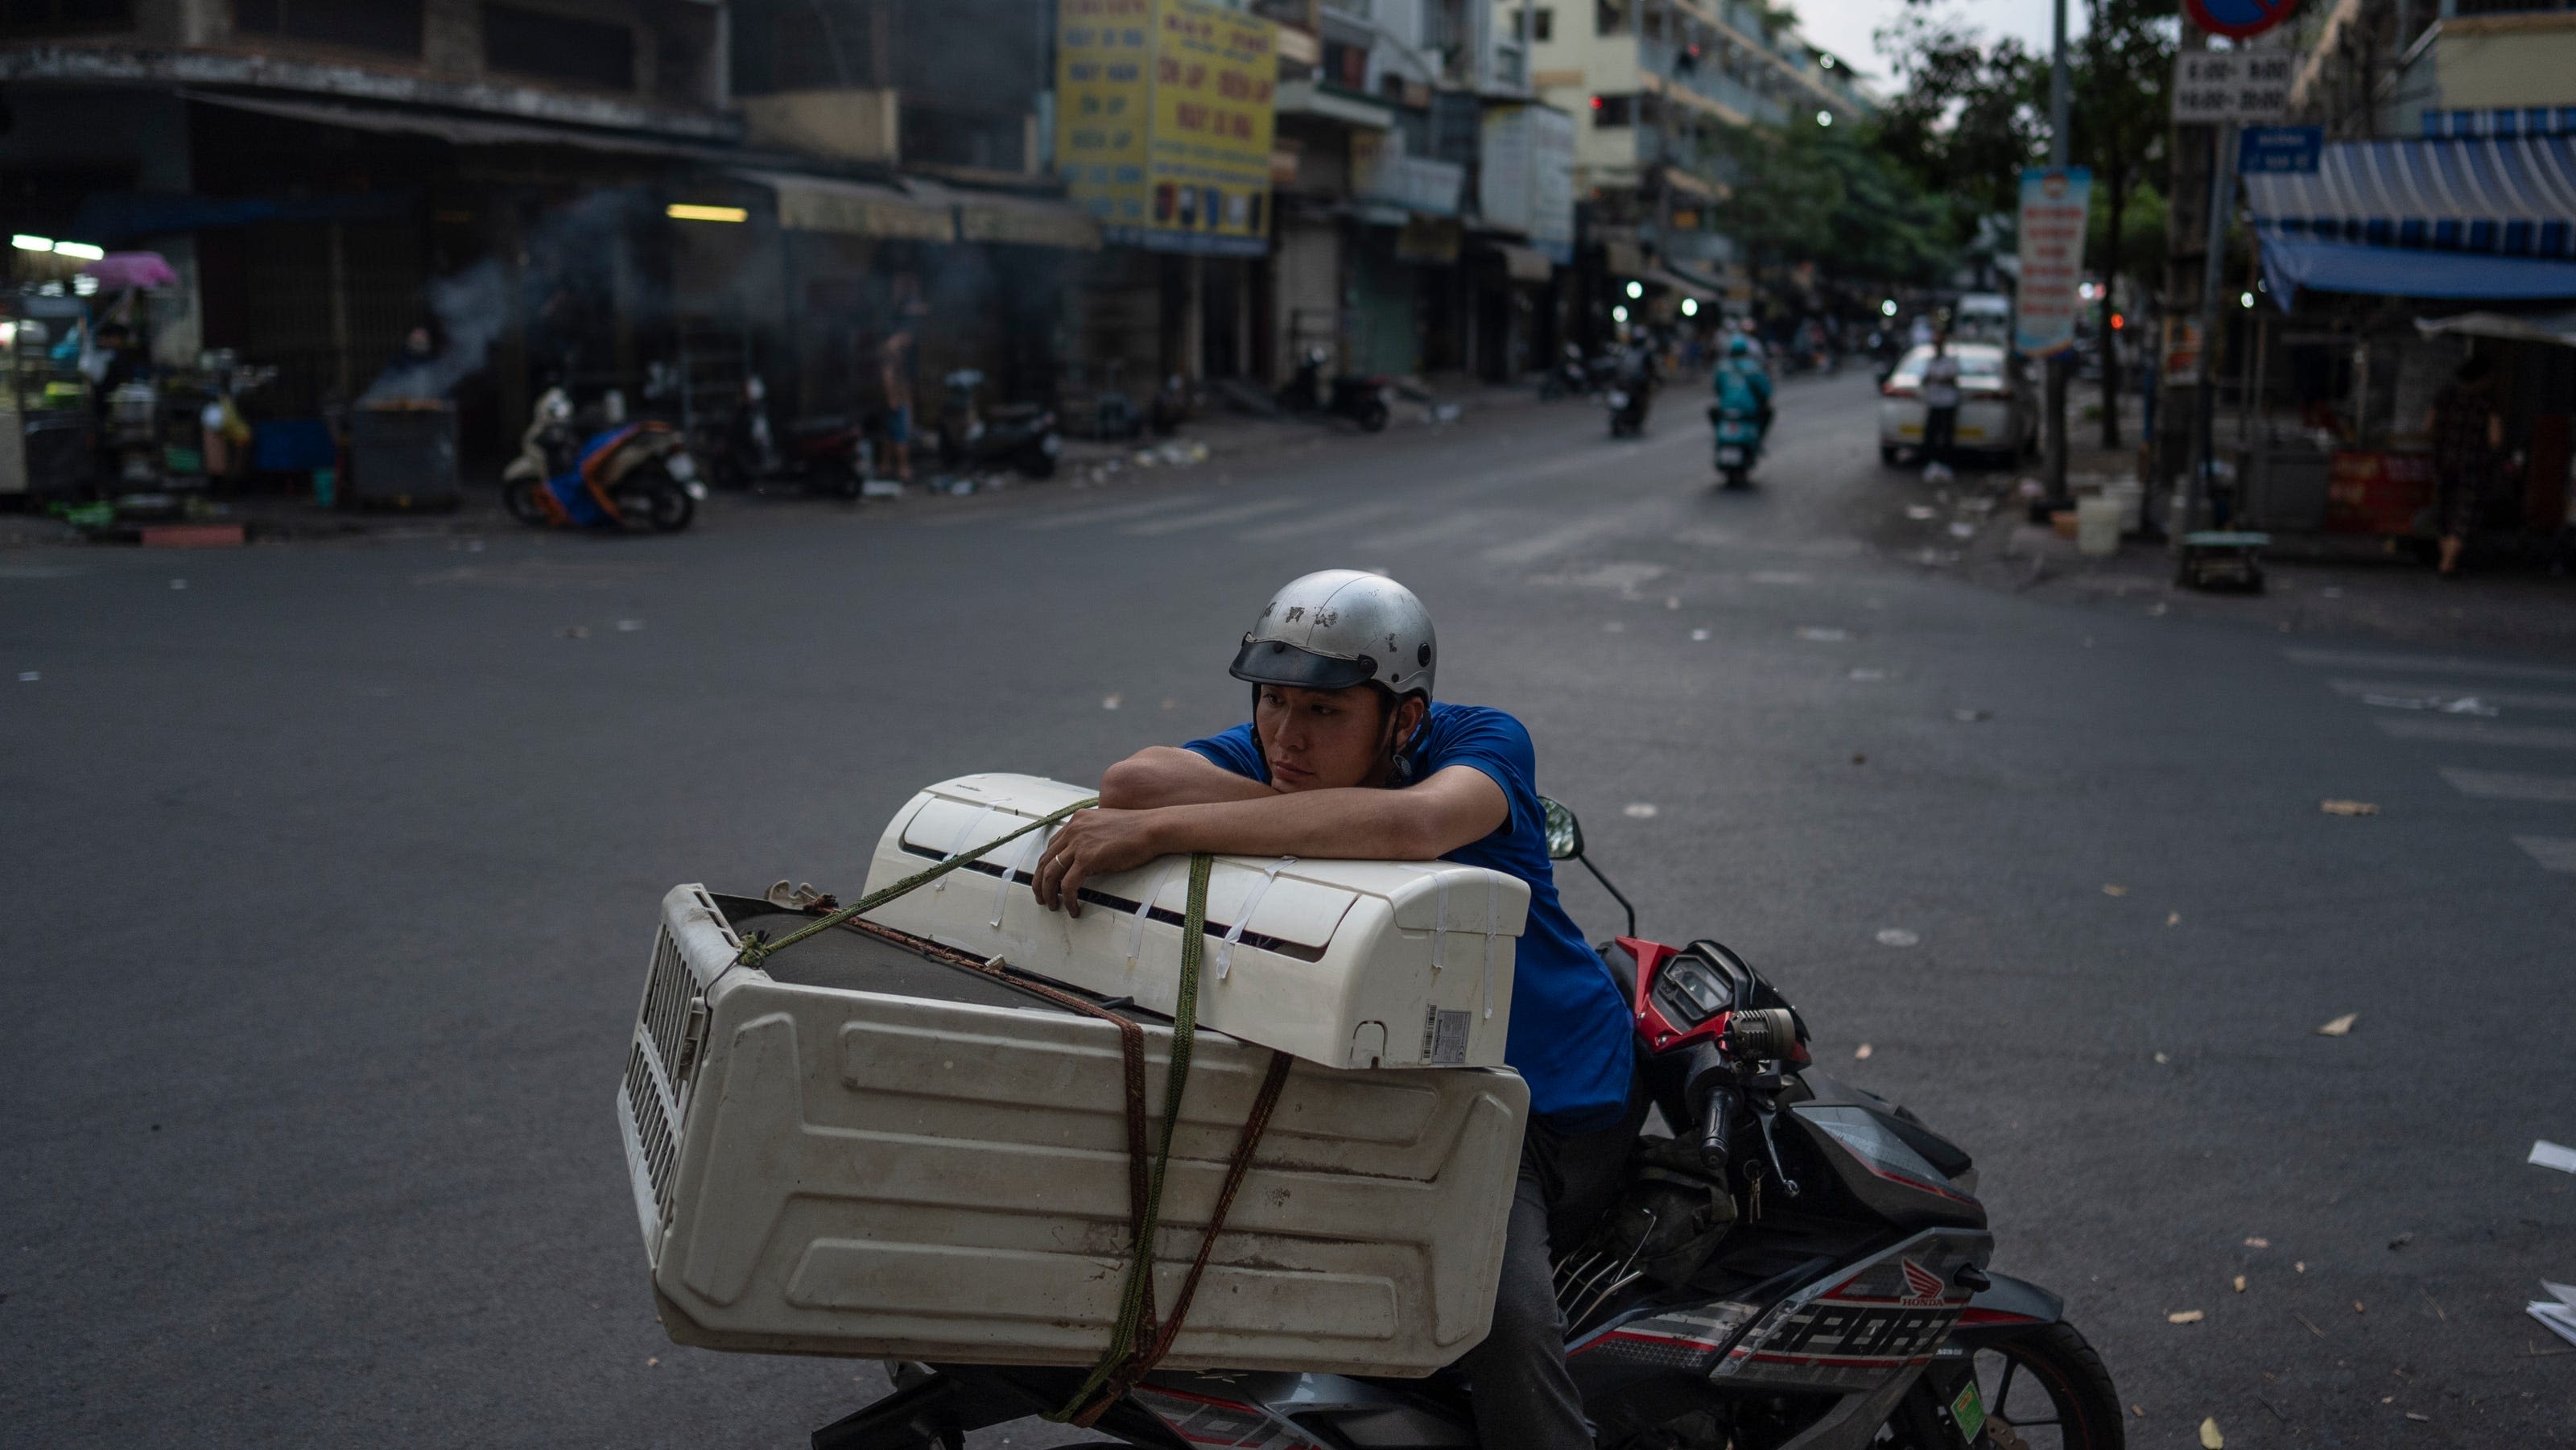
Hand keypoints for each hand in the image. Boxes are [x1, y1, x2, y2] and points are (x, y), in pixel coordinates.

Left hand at [1031, 808, 1166, 917]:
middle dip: (1039, 882)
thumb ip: (1091, 836)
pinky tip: (1073, 908)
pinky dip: (1067, 899)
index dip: (1046, 866)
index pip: (1052, 846)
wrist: (1152, 828)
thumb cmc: (1137, 830)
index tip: (1046, 880)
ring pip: (1050, 873)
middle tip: (1041, 897)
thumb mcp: (1106, 826)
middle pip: (1045, 860)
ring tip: (1052, 906)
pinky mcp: (1087, 858)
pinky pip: (1067, 884)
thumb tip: (1086, 858)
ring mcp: (1078, 843)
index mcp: (1077, 820)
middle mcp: (1073, 829)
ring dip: (1047, 893)